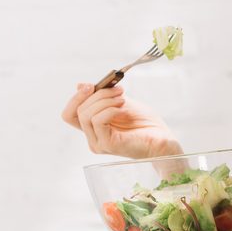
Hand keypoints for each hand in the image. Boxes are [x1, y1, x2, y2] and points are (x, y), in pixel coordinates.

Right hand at [61, 83, 181, 159]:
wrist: (161, 137)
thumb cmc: (143, 122)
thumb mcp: (119, 102)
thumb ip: (101, 96)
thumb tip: (80, 85)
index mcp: (92, 128)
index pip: (70, 114)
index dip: (76, 98)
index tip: (90, 85)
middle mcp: (92, 138)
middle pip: (78, 111)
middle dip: (97, 94)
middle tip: (118, 90)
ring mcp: (98, 143)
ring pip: (86, 115)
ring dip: (105, 100)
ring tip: (123, 98)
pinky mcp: (108, 145)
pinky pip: (98, 121)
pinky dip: (109, 109)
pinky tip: (123, 108)